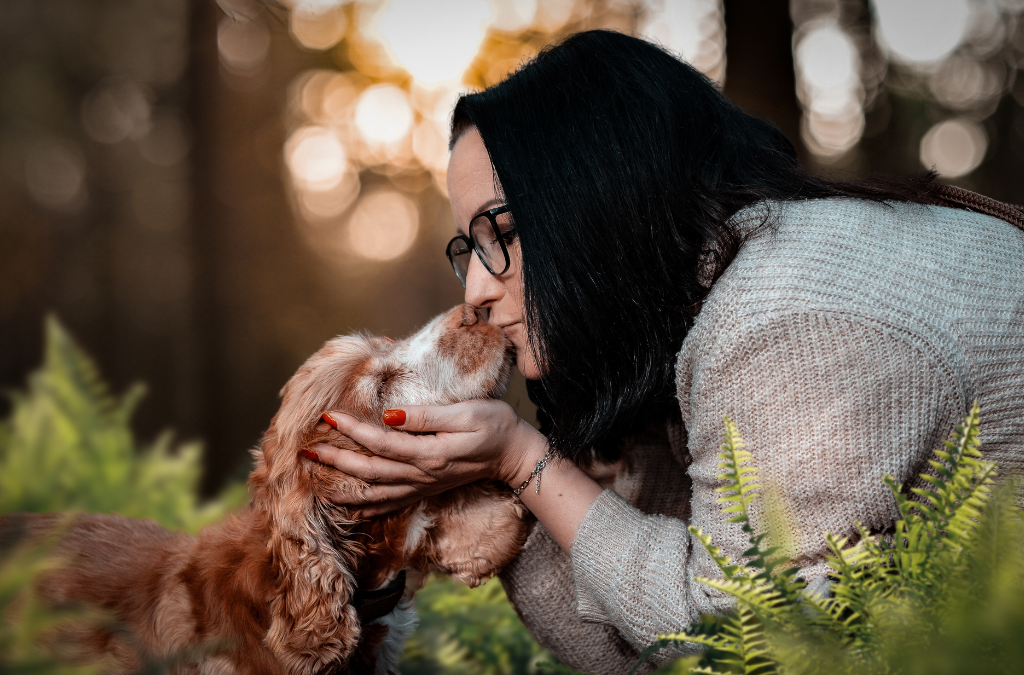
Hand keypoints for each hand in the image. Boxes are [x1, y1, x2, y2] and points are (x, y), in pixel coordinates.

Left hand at [312, 399, 546, 516]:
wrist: (514, 454)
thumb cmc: (494, 425)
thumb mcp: (466, 413)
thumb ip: (427, 417)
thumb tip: (390, 416)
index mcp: (429, 454)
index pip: (381, 442)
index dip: (353, 430)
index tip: (328, 416)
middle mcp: (421, 475)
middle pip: (369, 472)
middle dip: (335, 461)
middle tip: (305, 449)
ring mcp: (422, 485)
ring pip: (374, 491)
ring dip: (342, 486)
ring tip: (315, 477)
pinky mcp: (425, 488)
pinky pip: (389, 503)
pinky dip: (365, 506)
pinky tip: (348, 506)